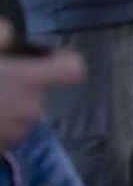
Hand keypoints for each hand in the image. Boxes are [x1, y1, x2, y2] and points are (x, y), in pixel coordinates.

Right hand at [0, 20, 84, 150]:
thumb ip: (1, 35)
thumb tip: (11, 36)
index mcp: (29, 80)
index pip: (73, 69)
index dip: (63, 62)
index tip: (49, 59)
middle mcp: (30, 108)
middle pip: (40, 94)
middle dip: (22, 87)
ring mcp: (15, 133)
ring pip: (22, 114)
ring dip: (6, 107)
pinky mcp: (0, 150)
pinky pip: (5, 133)